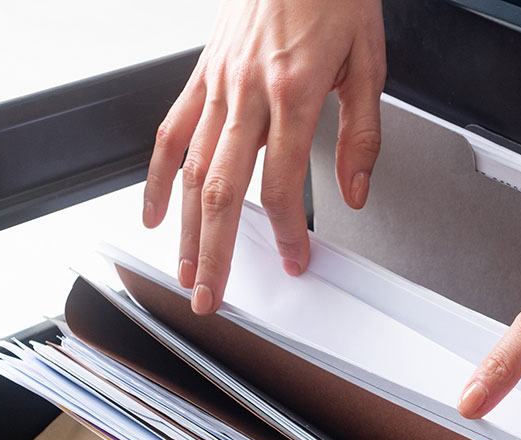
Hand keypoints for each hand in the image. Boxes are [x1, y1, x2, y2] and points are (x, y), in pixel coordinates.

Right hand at [143, 0, 385, 313]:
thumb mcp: (368, 63)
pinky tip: (152, 211)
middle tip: (211, 296)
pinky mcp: (201, 77)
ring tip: (184, 270)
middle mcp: (248, 95)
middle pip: (222, 191)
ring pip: (189, 171)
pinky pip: (170, 132)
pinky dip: (155, 177)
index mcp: (295, 94)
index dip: (285, 234)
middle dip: (216, 254)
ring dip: (185, 229)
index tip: (292, 262)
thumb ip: (363, 135)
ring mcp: (218, 87)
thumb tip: (354, 192)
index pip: (282, 185)